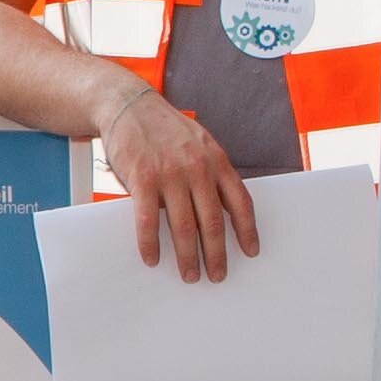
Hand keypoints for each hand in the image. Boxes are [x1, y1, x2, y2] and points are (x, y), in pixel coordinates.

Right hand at [92, 86, 255, 280]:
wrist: (129, 105)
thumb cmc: (164, 129)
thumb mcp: (199, 144)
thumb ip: (210, 172)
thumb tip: (221, 209)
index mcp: (216, 161)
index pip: (240, 202)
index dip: (247, 230)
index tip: (251, 252)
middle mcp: (197, 168)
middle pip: (212, 221)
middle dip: (216, 254)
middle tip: (217, 275)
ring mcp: (170, 174)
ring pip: (183, 226)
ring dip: (187, 256)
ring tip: (190, 275)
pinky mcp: (142, 179)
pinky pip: (148, 220)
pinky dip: (150, 243)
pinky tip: (152, 258)